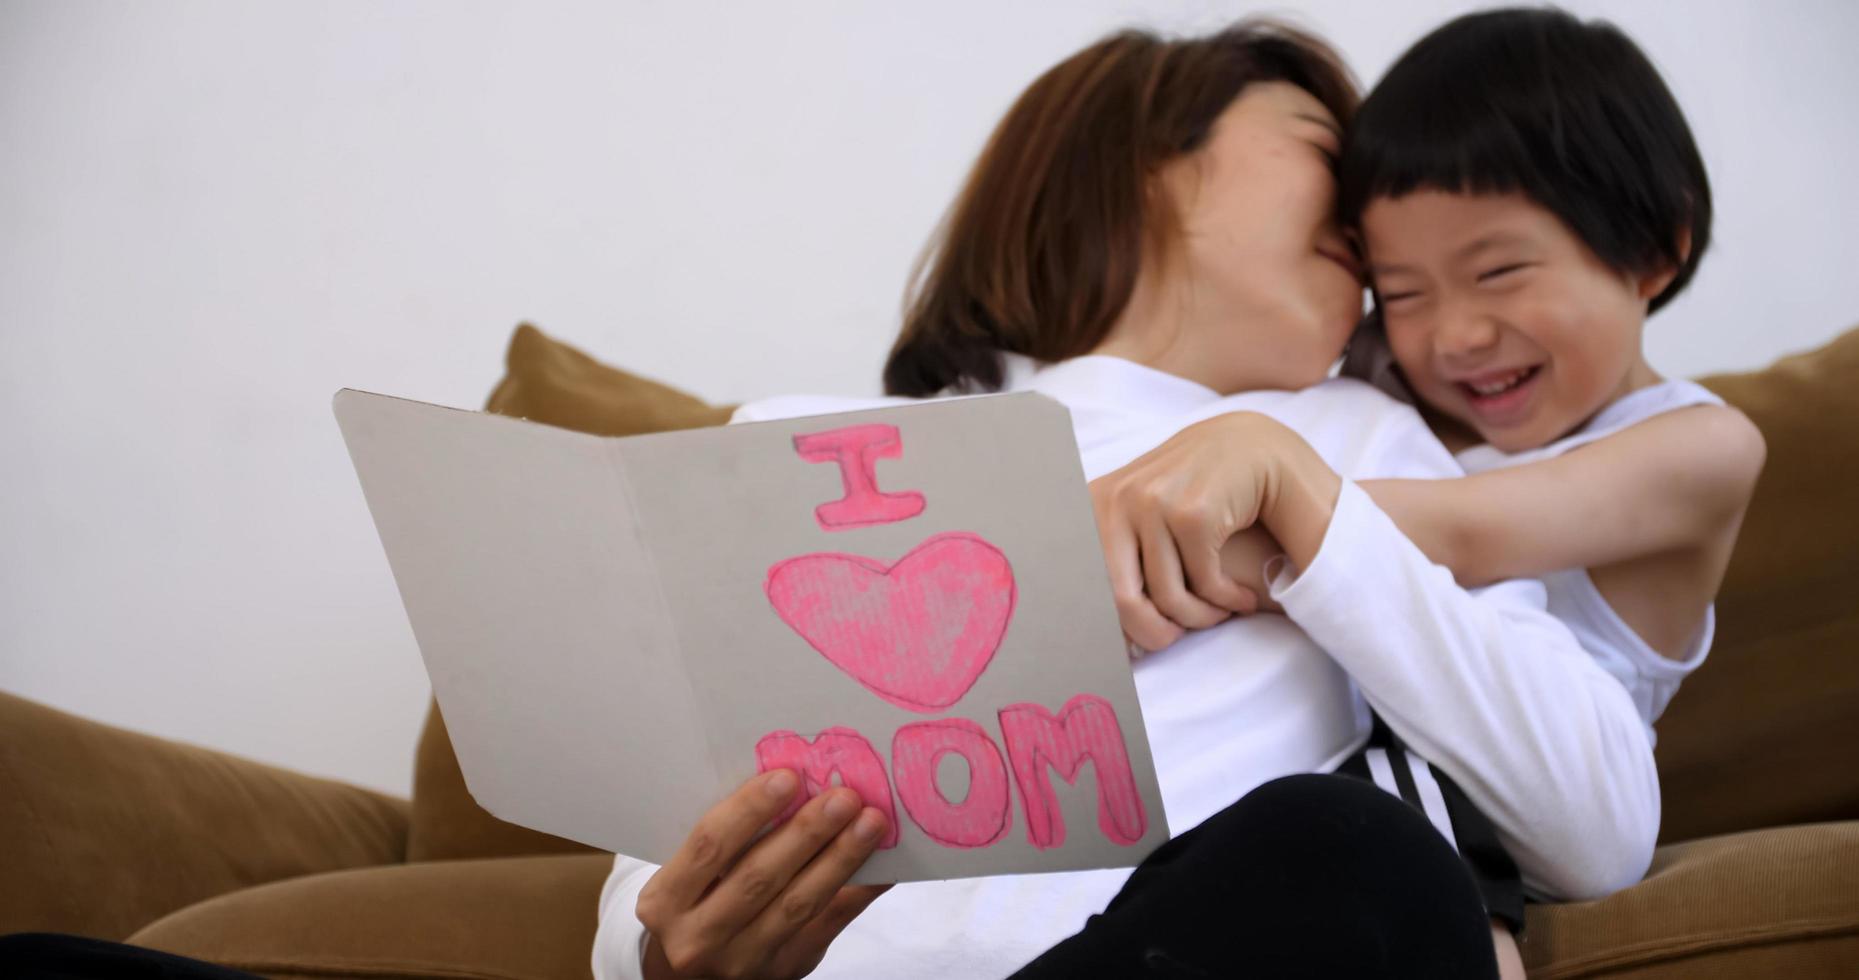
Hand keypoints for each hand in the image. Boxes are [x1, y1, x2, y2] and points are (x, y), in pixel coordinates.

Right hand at [636, 769, 891, 979]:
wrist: (691, 977)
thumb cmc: (692, 907)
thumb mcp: (685, 880)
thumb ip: (725, 843)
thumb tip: (792, 782)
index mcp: (665, 902)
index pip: (709, 847)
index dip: (749, 810)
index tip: (788, 776)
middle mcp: (698, 938)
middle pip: (758, 877)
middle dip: (806, 833)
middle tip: (844, 796)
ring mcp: (742, 961)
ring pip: (797, 905)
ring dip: (839, 859)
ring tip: (871, 823)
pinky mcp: (784, 972)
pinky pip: (827, 928)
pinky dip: (858, 893)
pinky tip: (881, 865)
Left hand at [1091, 412, 1333, 652]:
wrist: (1246, 445)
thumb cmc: (1190, 496)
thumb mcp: (1140, 517)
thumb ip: (1118, 561)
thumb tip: (1105, 637)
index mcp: (1092, 507)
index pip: (1084, 587)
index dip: (1108, 628)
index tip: (1131, 646)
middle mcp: (1115, 503)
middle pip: (1121, 602)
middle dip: (1153, 634)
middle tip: (1175, 638)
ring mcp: (1153, 505)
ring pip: (1170, 598)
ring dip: (1201, 618)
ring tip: (1217, 615)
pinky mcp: (1192, 514)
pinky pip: (1206, 584)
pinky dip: (1228, 601)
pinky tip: (1241, 599)